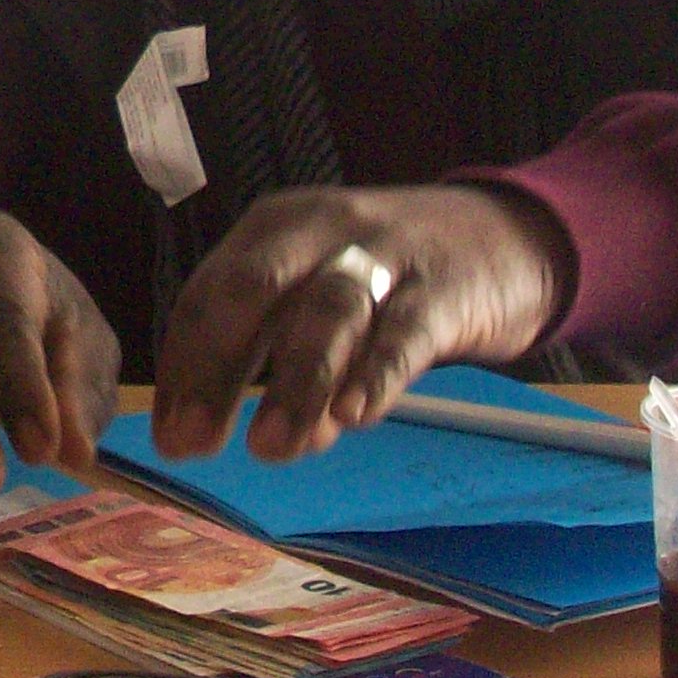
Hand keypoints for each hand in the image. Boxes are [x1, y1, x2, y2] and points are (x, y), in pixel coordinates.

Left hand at [149, 184, 569, 462]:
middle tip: (196, 443)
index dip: (184, 366)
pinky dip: (375, 373)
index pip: (210, 292)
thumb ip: (287, 361)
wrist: (507, 235)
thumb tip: (257, 440)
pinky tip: (354, 416)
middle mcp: (319, 232)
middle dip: (215, 367)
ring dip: (294, 383)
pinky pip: (404, 331)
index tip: (170, 438)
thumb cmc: (391, 275)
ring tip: (271, 448)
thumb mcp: (323, 292)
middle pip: (252, 290)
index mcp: (275, 229)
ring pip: (326, 312)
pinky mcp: (443, 289)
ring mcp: (383, 256)